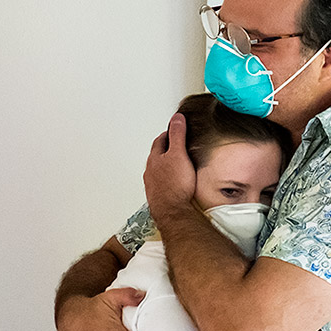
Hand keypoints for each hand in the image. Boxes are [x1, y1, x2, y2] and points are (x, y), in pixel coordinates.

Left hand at [144, 113, 196, 227]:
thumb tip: (177, 118)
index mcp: (155, 158)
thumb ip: (178, 135)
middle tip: (174, 144)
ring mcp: (153, 184)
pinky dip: (167, 179)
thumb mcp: (179, 154)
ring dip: (165, 165)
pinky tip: (173, 182)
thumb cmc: (175, 184)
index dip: (169, 133)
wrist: (172, 211)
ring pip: (157, 170)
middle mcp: (151, 170)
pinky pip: (161, 183)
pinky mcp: (158, 195)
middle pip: (157, 155)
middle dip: (165, 148)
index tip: (175, 129)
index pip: (161, 140)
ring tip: (174, 163)